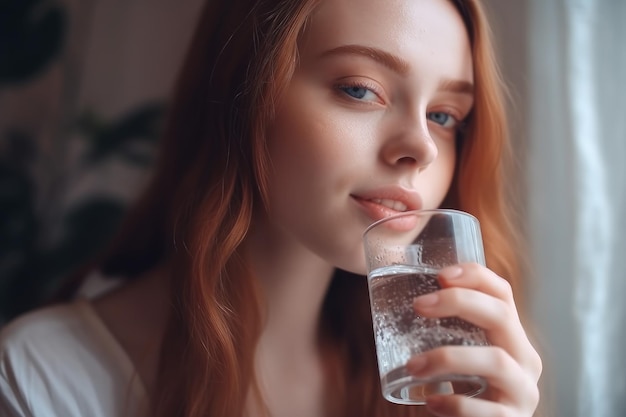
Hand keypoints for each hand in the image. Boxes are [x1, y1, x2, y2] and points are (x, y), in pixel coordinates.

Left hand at [407, 263, 541, 416]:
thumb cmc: (466, 390)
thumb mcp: (463, 354)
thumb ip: (446, 331)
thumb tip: (391, 294)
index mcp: (511, 337)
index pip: (502, 294)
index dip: (475, 276)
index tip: (440, 274)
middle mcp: (525, 359)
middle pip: (502, 316)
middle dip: (459, 303)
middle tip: (418, 305)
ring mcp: (523, 391)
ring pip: (496, 361)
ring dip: (447, 358)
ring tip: (412, 366)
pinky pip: (489, 411)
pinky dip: (457, 405)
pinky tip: (432, 402)